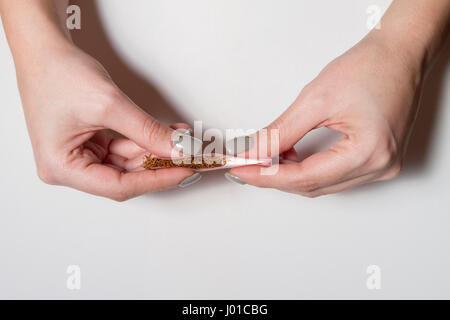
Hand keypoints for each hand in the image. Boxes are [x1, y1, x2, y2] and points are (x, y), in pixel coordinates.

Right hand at [17, 44, 196, 200]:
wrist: (45, 50)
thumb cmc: (59, 73)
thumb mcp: (110, 105)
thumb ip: (148, 131)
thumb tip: (177, 149)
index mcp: (61, 167)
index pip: (118, 186)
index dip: (156, 180)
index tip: (184, 171)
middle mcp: (68, 167)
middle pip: (125, 176)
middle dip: (159, 164)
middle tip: (189, 159)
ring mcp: (80, 156)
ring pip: (128, 163)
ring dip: (156, 151)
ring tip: (182, 141)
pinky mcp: (90, 145)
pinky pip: (124, 149)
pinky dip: (146, 141)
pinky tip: (167, 134)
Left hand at [228, 35, 422, 196]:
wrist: (398, 54)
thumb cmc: (370, 67)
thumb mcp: (316, 99)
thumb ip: (281, 131)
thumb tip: (255, 152)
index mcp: (369, 153)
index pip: (305, 178)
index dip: (267, 176)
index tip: (241, 169)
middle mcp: (379, 167)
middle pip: (313, 186)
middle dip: (275, 176)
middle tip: (247, 163)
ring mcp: (381, 167)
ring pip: (321, 184)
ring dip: (291, 173)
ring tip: (268, 155)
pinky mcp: (376, 161)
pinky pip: (334, 176)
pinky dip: (308, 169)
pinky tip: (292, 155)